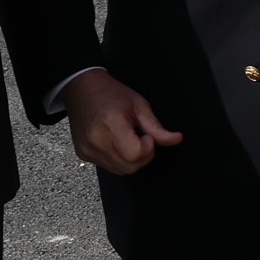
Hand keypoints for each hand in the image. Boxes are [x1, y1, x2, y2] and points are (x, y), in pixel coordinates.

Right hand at [61, 71, 183, 173]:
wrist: (81, 89)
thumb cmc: (111, 93)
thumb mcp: (139, 105)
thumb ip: (157, 127)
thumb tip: (177, 139)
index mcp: (111, 124)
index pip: (136, 155)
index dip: (148, 148)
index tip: (147, 136)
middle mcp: (97, 140)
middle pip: (130, 167)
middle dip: (143, 156)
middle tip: (140, 137)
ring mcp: (88, 149)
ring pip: (120, 170)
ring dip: (131, 159)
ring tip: (128, 138)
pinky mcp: (84, 155)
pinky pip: (109, 167)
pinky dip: (118, 159)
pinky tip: (116, 142)